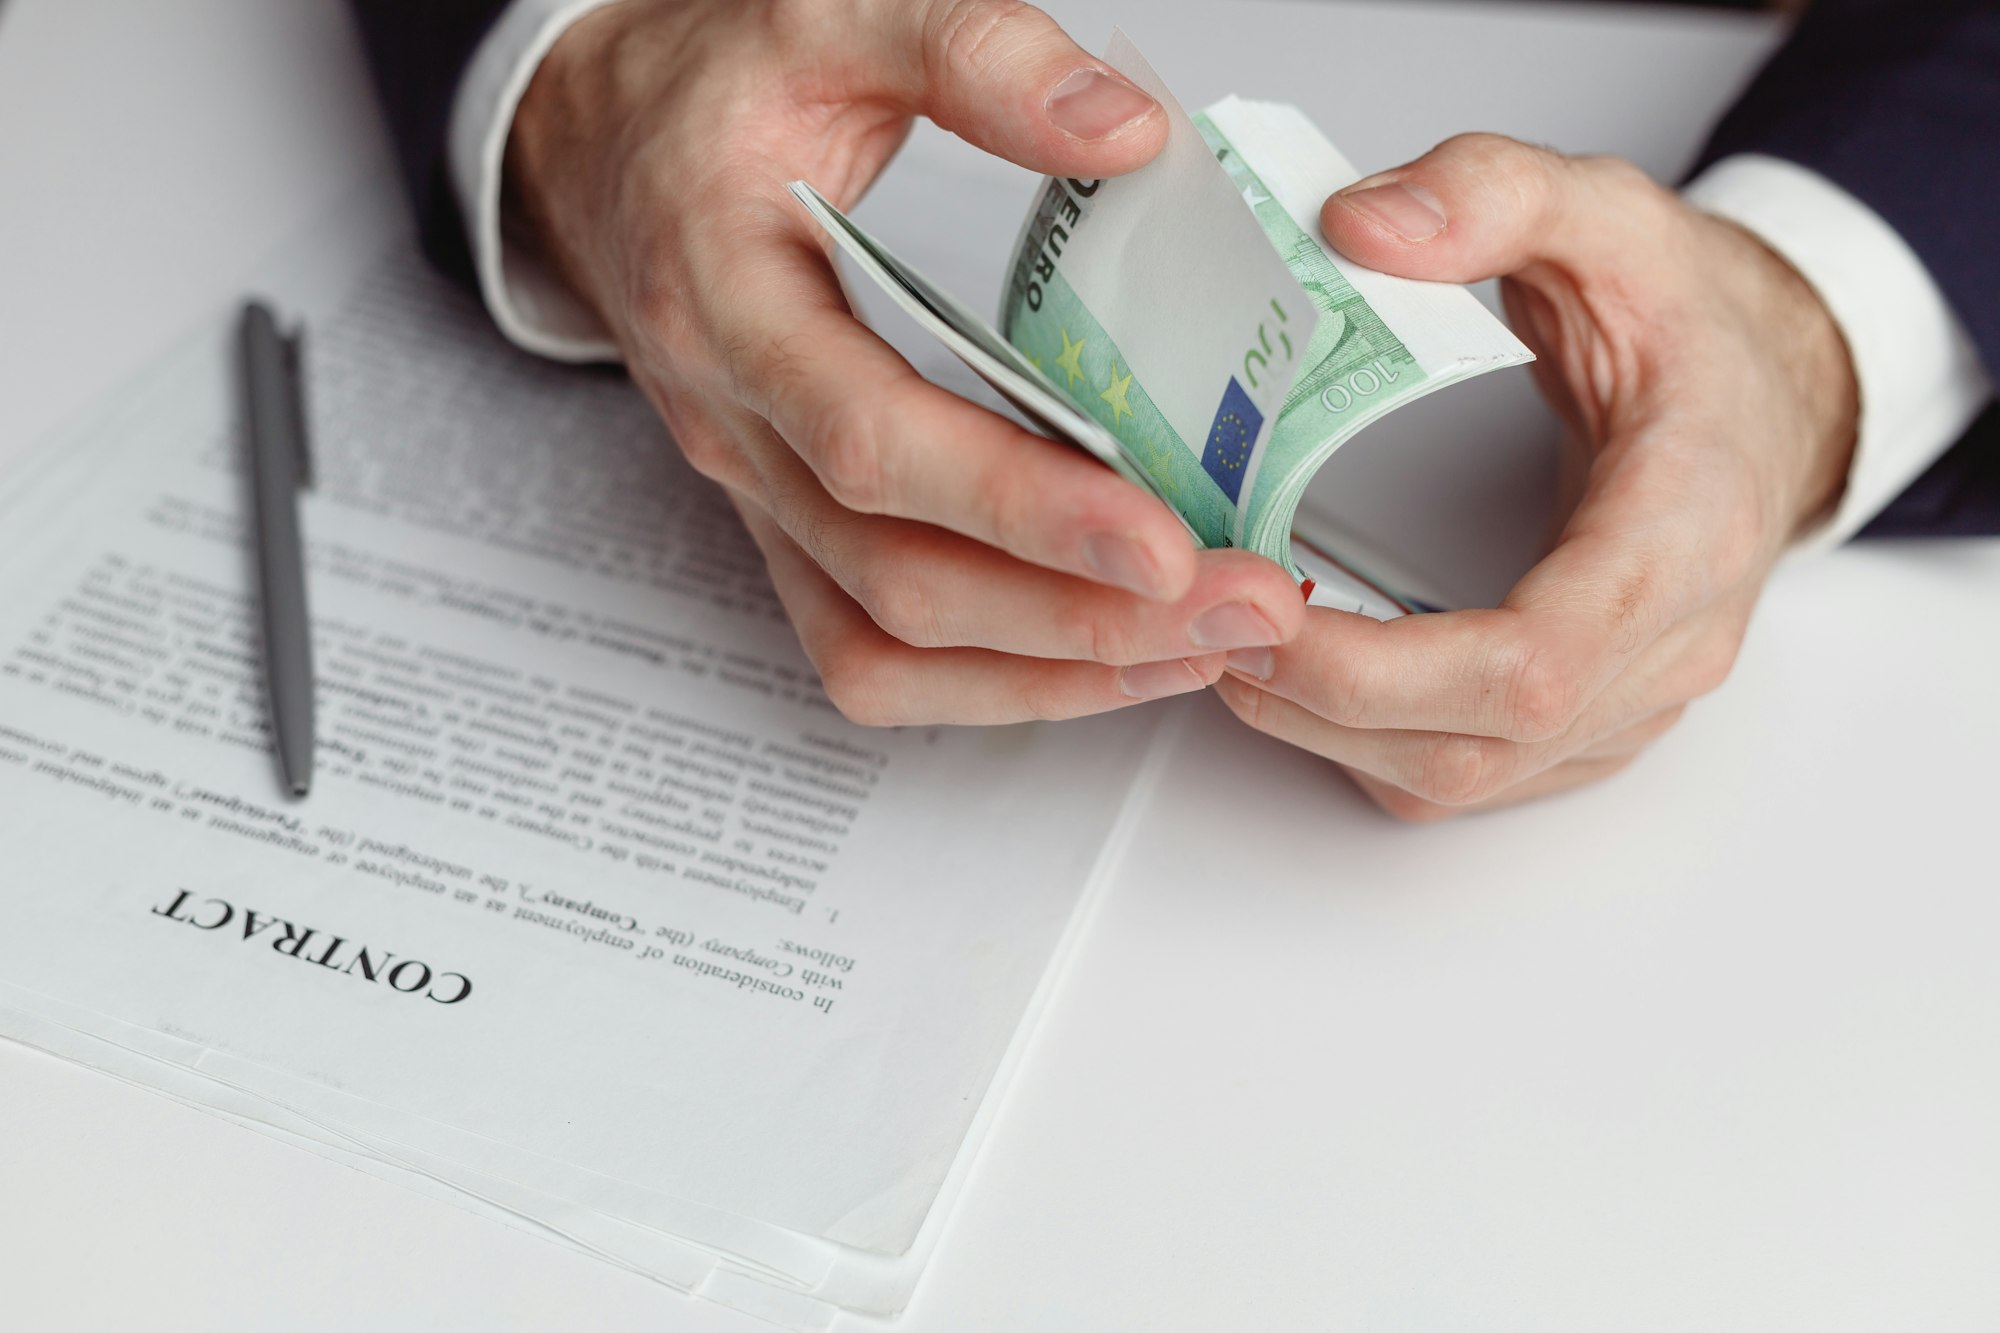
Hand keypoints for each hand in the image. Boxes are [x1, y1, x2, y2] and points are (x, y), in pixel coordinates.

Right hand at [505, 0, 1305, 724]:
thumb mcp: (829, 16)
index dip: (1018, 505)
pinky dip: (994, 681)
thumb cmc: (710, 92)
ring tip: (1202, 648)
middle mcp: (735, 428)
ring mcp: (759, 496)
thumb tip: (1124, 131)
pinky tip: (1104, 659)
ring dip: (1052, 668)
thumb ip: (972, 52)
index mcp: (728, 303)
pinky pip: (872, 652)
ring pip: (887, 644)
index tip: (1162, 541)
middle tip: (1240, 609)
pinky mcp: (790, 529)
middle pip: (899, 578)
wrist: (608, 148)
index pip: (871, 441)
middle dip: (1082, 614)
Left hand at [1215, 134, 1858, 818]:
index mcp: (1686, 532)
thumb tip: (1361, 228)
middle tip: (1205, 618)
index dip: (1382, 669)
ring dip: (1322, 730)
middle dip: (1316, 700)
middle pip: (1476, 746)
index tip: (1265, 615)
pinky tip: (1300, 668)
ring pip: (1461, 779)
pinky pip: (1466, 774)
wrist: (1766, 393)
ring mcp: (1634, 704)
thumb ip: (1493, 193)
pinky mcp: (1591, 728)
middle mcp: (1671, 646)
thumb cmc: (1695, 323)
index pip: (1534, 665)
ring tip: (1230, 640)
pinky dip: (1362, 738)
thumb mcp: (1608, 214)